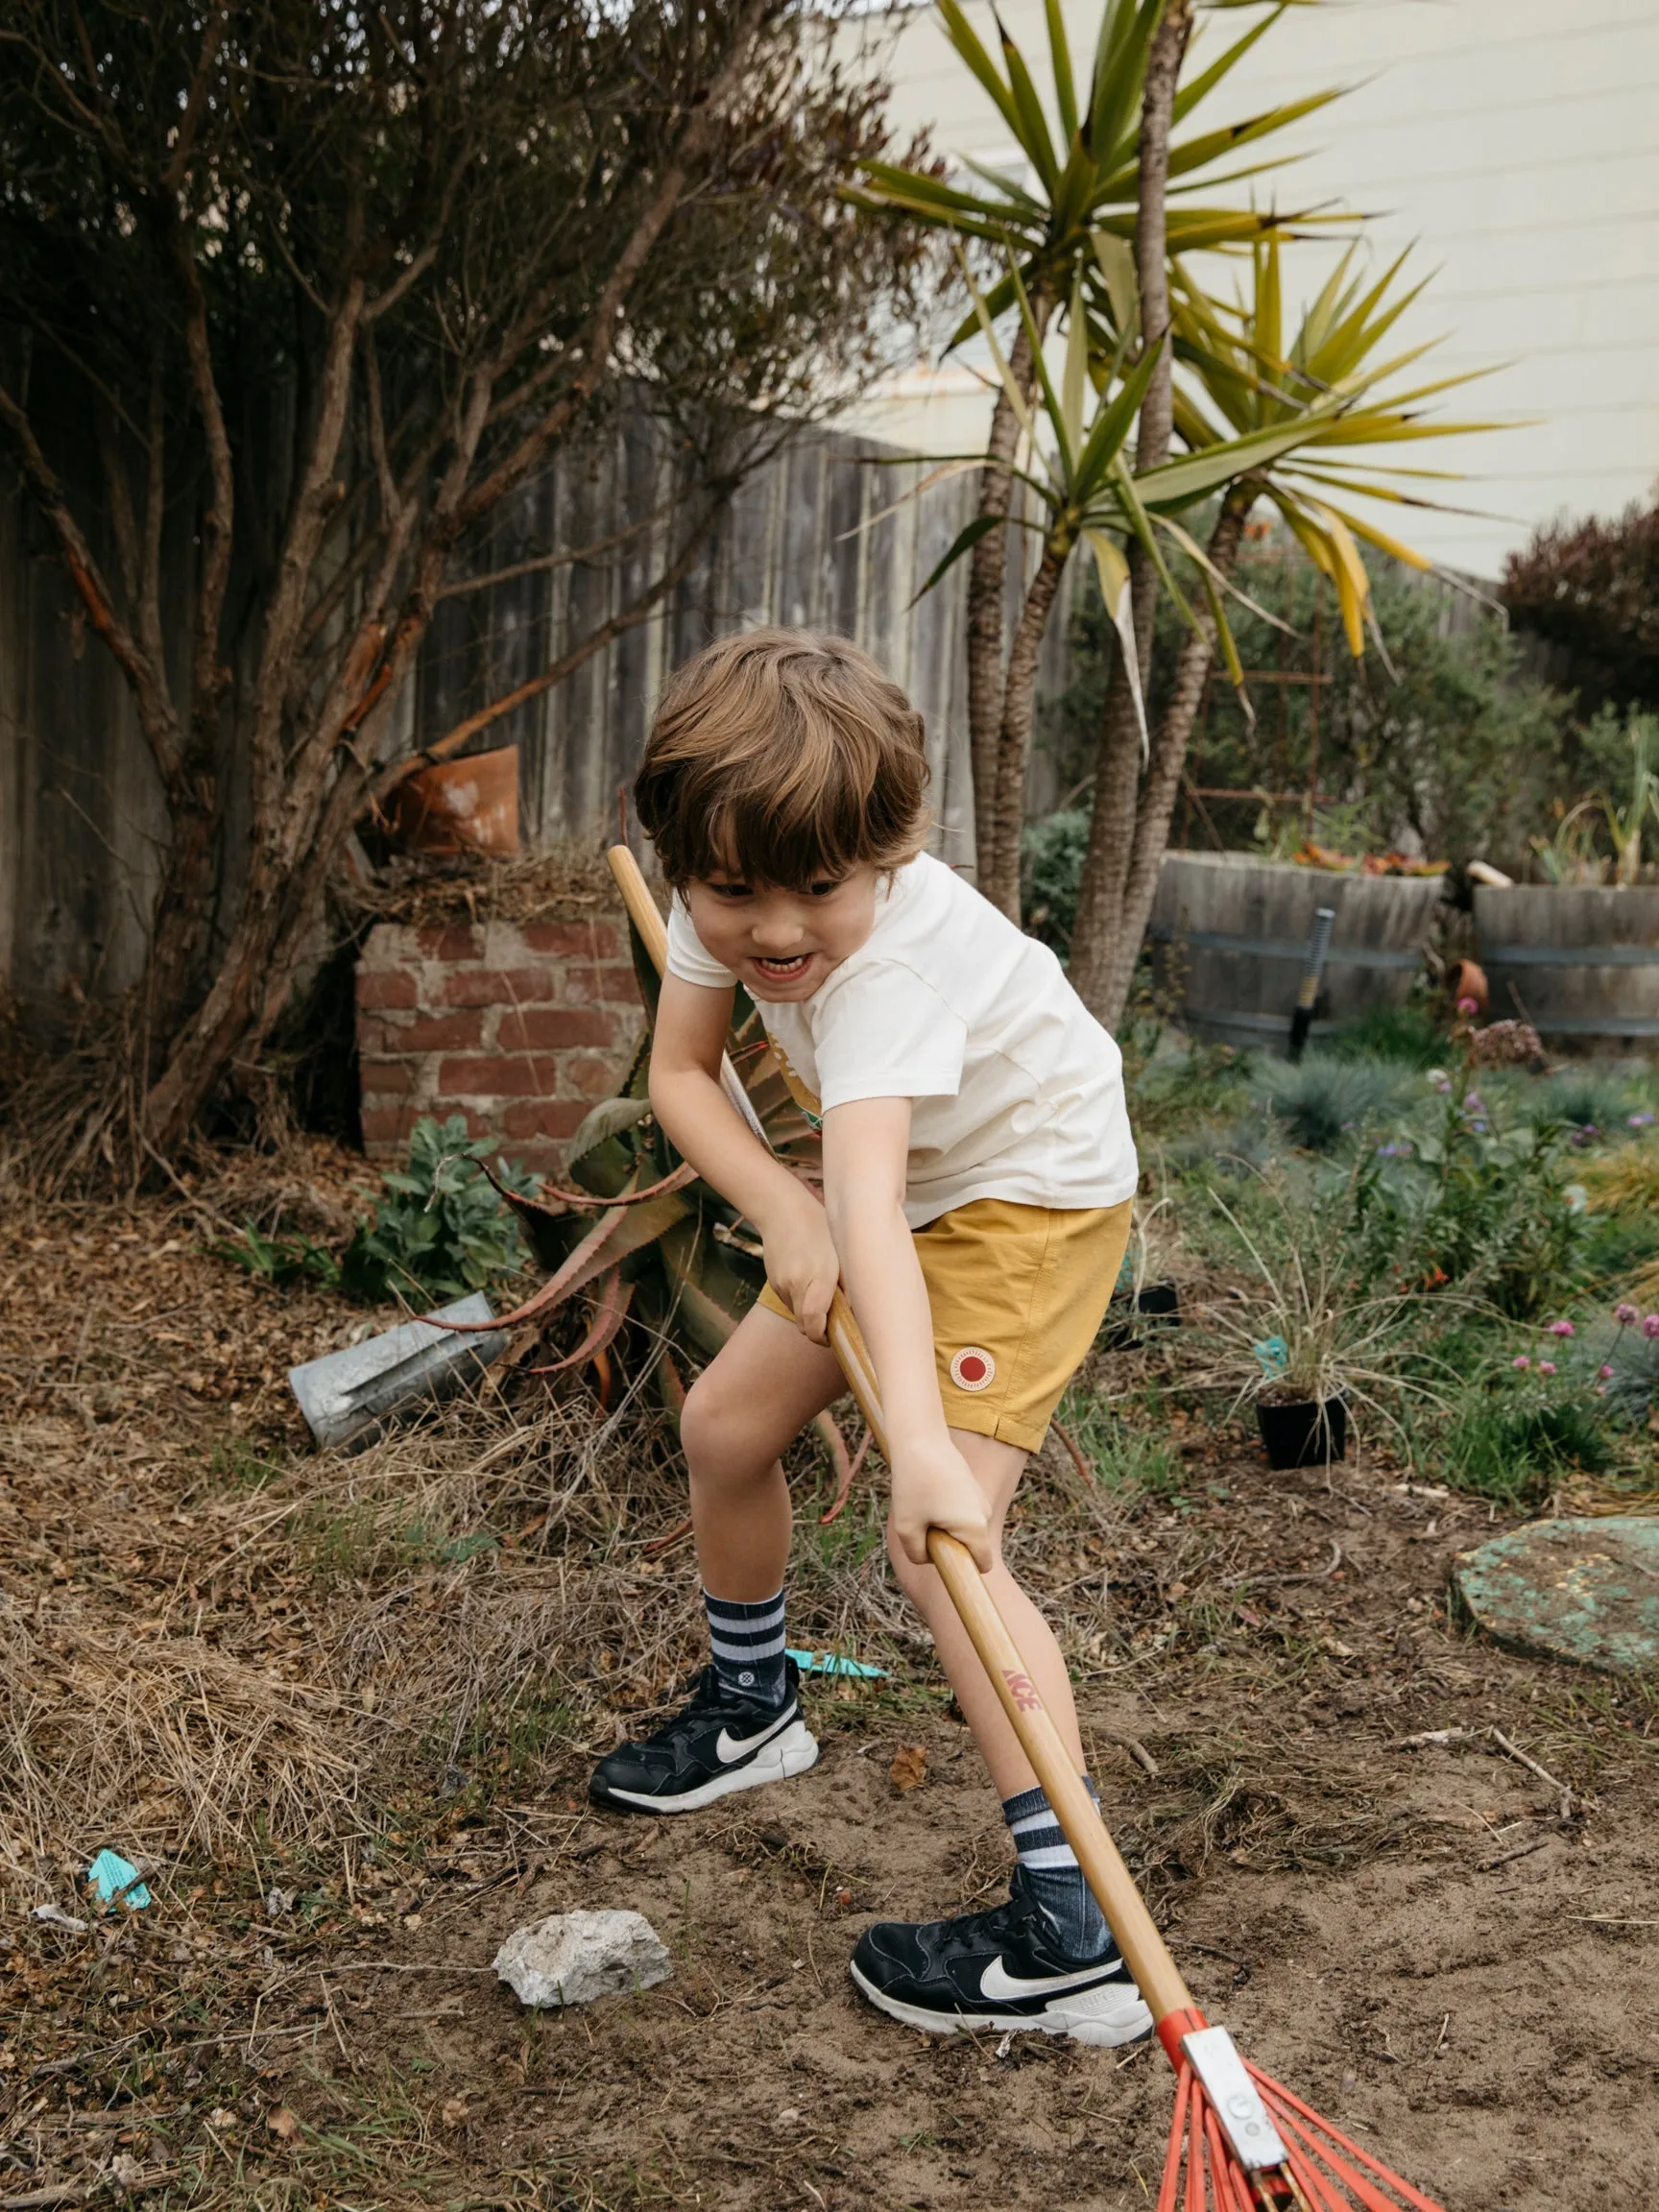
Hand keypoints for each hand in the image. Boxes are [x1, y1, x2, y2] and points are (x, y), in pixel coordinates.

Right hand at [755, 1183, 839, 1344]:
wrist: (782, 1210)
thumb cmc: (820, 1227)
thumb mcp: (842, 1252)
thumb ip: (848, 1284)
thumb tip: (857, 1312)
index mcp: (818, 1278)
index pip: (814, 1324)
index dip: (824, 1338)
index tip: (835, 1337)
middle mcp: (796, 1285)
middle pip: (804, 1324)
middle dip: (818, 1329)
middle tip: (835, 1320)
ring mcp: (781, 1284)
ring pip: (796, 1313)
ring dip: (809, 1312)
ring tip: (823, 1293)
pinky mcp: (773, 1282)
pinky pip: (789, 1301)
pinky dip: (800, 1299)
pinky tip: (809, 1280)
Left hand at [890, 1439, 994, 1572]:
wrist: (920, 1438)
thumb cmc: (913, 1483)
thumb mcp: (906, 1527)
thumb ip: (918, 1553)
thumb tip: (929, 1558)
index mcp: (975, 1527)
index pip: (983, 1564)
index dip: (964, 1570)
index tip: (943, 1563)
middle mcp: (984, 1513)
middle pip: (968, 1546)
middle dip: (946, 1544)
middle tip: (922, 1525)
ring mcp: (979, 1498)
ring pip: (962, 1527)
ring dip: (942, 1525)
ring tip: (923, 1504)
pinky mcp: (970, 1486)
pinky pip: (959, 1511)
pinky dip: (943, 1509)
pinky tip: (926, 1491)